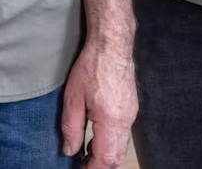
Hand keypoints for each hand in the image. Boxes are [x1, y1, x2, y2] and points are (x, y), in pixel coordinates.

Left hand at [59, 35, 136, 166]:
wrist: (112, 45)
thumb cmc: (92, 66)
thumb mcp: (73, 98)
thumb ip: (71, 128)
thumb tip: (69, 151)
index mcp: (111, 120)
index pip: (105, 159)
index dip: (92, 168)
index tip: (79, 168)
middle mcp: (126, 121)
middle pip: (116, 157)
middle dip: (99, 165)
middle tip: (81, 164)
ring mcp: (131, 115)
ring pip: (121, 148)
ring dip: (105, 155)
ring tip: (86, 152)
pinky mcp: (132, 109)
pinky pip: (123, 135)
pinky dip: (110, 143)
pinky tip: (96, 136)